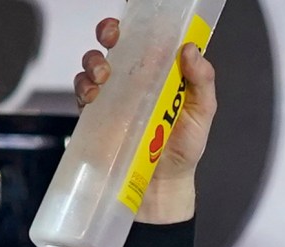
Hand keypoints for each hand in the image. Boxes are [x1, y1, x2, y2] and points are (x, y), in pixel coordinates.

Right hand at [74, 13, 219, 224]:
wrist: (163, 188)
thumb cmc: (185, 149)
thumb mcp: (202, 112)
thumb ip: (201, 80)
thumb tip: (190, 50)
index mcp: (160, 71)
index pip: (146, 38)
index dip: (137, 24)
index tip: (133, 21)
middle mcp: (134, 80)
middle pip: (114, 44)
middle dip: (107, 33)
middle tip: (112, 39)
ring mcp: (113, 98)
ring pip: (93, 66)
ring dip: (93, 63)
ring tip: (103, 76)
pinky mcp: (97, 118)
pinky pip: (82, 95)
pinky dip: (83, 90)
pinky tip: (92, 96)